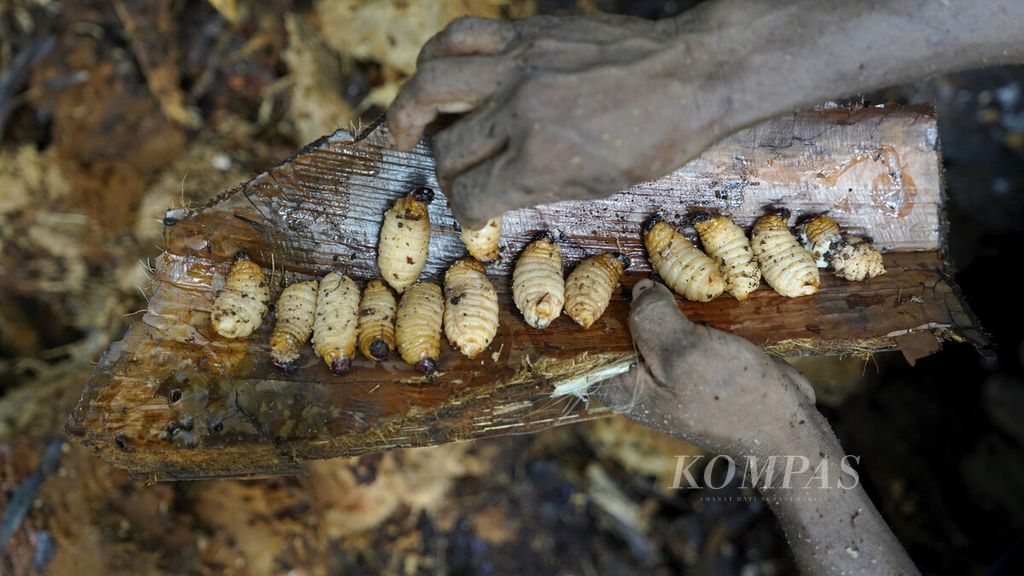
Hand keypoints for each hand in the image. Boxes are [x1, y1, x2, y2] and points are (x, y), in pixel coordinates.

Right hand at [386, 14, 737, 227]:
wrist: (689, 74)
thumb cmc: (654, 138)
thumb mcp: (597, 186)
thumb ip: (534, 187)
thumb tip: (490, 189)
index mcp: (541, 162)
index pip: (471, 195)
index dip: (466, 211)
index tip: (473, 210)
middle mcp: (520, 112)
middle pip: (446, 148)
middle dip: (441, 171)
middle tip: (447, 173)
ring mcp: (519, 66)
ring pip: (430, 83)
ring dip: (406, 110)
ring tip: (404, 126)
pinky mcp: (525, 35)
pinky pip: (460, 36)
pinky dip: (436, 56)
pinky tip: (436, 74)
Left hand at [601, 279, 920, 573]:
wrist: (785, 429)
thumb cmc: (731, 396)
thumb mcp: (683, 350)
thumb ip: (651, 317)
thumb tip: (639, 289)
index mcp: (622, 385)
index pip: (585, 342)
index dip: (587, 306)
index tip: (596, 270)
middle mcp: (638, 380)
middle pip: (619, 327)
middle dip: (630, 296)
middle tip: (638, 260)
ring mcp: (668, 373)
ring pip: (653, 323)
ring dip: (663, 299)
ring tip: (671, 267)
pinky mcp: (697, 365)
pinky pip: (682, 328)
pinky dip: (689, 311)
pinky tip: (696, 289)